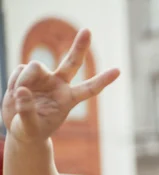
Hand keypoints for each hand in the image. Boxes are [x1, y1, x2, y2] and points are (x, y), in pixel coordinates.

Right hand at [1, 29, 119, 143]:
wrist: (19, 128)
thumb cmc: (31, 131)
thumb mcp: (30, 128)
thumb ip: (27, 111)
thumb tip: (23, 90)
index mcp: (68, 100)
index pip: (89, 89)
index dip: (103, 80)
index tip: (118, 71)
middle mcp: (59, 85)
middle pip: (72, 62)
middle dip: (80, 46)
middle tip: (88, 31)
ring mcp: (44, 78)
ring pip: (34, 66)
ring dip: (23, 79)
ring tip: (18, 95)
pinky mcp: (28, 74)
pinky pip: (19, 70)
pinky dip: (13, 82)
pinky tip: (14, 93)